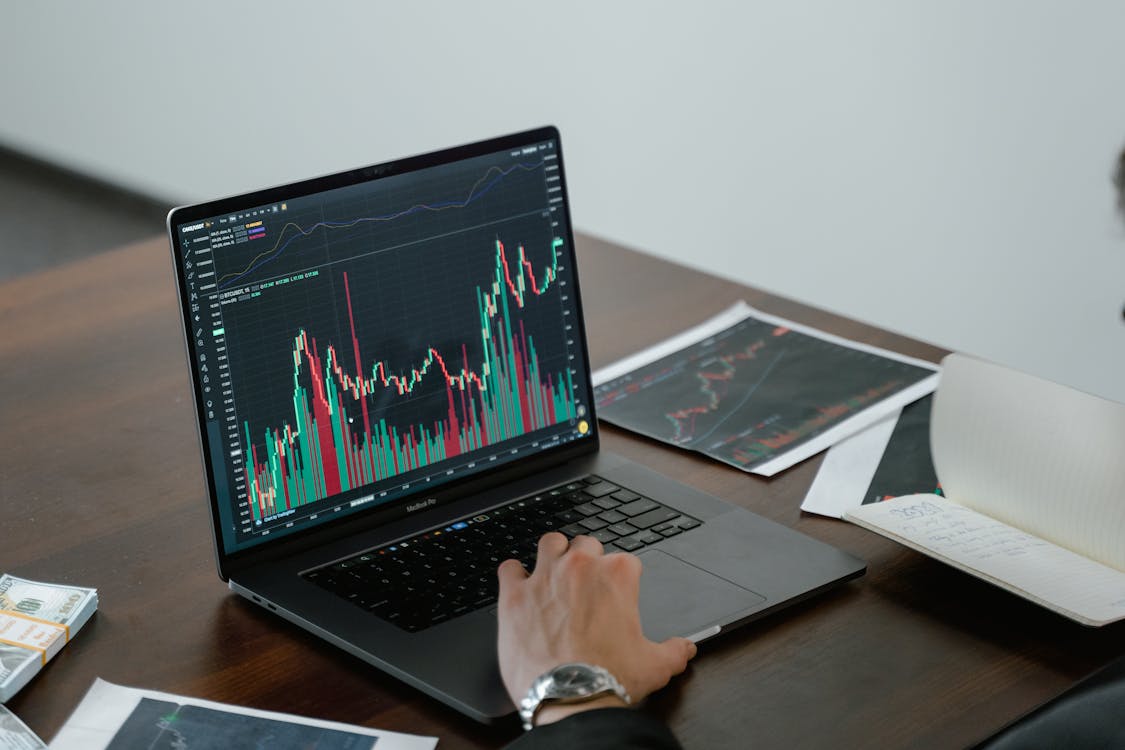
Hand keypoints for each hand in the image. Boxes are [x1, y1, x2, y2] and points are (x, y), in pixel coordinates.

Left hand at [496, 532, 696, 726]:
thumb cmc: (610, 680)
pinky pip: (509, 567)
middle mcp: (580, 567)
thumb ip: (675, 650)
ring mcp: (545, 577)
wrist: (571, 699)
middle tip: (585, 584)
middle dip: (586, 560)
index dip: (620, 576)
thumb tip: (685, 647)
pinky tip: (519, 586)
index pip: (624, 559)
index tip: (615, 592)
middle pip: (585, 544)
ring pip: (549, 543)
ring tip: (553, 573)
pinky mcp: (515, 594)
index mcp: (617, 575)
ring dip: (552, 554)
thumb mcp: (655, 665)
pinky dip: (514, 574)